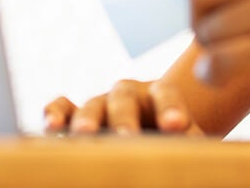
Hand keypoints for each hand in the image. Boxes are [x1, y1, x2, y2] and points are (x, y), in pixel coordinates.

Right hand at [43, 79, 201, 134]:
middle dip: (125, 118)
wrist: (150, 127)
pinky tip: (51, 126)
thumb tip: (199, 156)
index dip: (171, 108)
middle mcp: (128, 93)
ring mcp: (101, 101)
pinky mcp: (77, 113)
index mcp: (160, 94)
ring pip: (92, 104)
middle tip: (127, 137)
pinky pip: (63, 106)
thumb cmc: (172, 135)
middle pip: (125, 98)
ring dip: (87, 118)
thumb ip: (191, 141)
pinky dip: (55, 112)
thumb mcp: (186, 137)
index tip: (177, 126)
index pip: (166, 93)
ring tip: (84, 133)